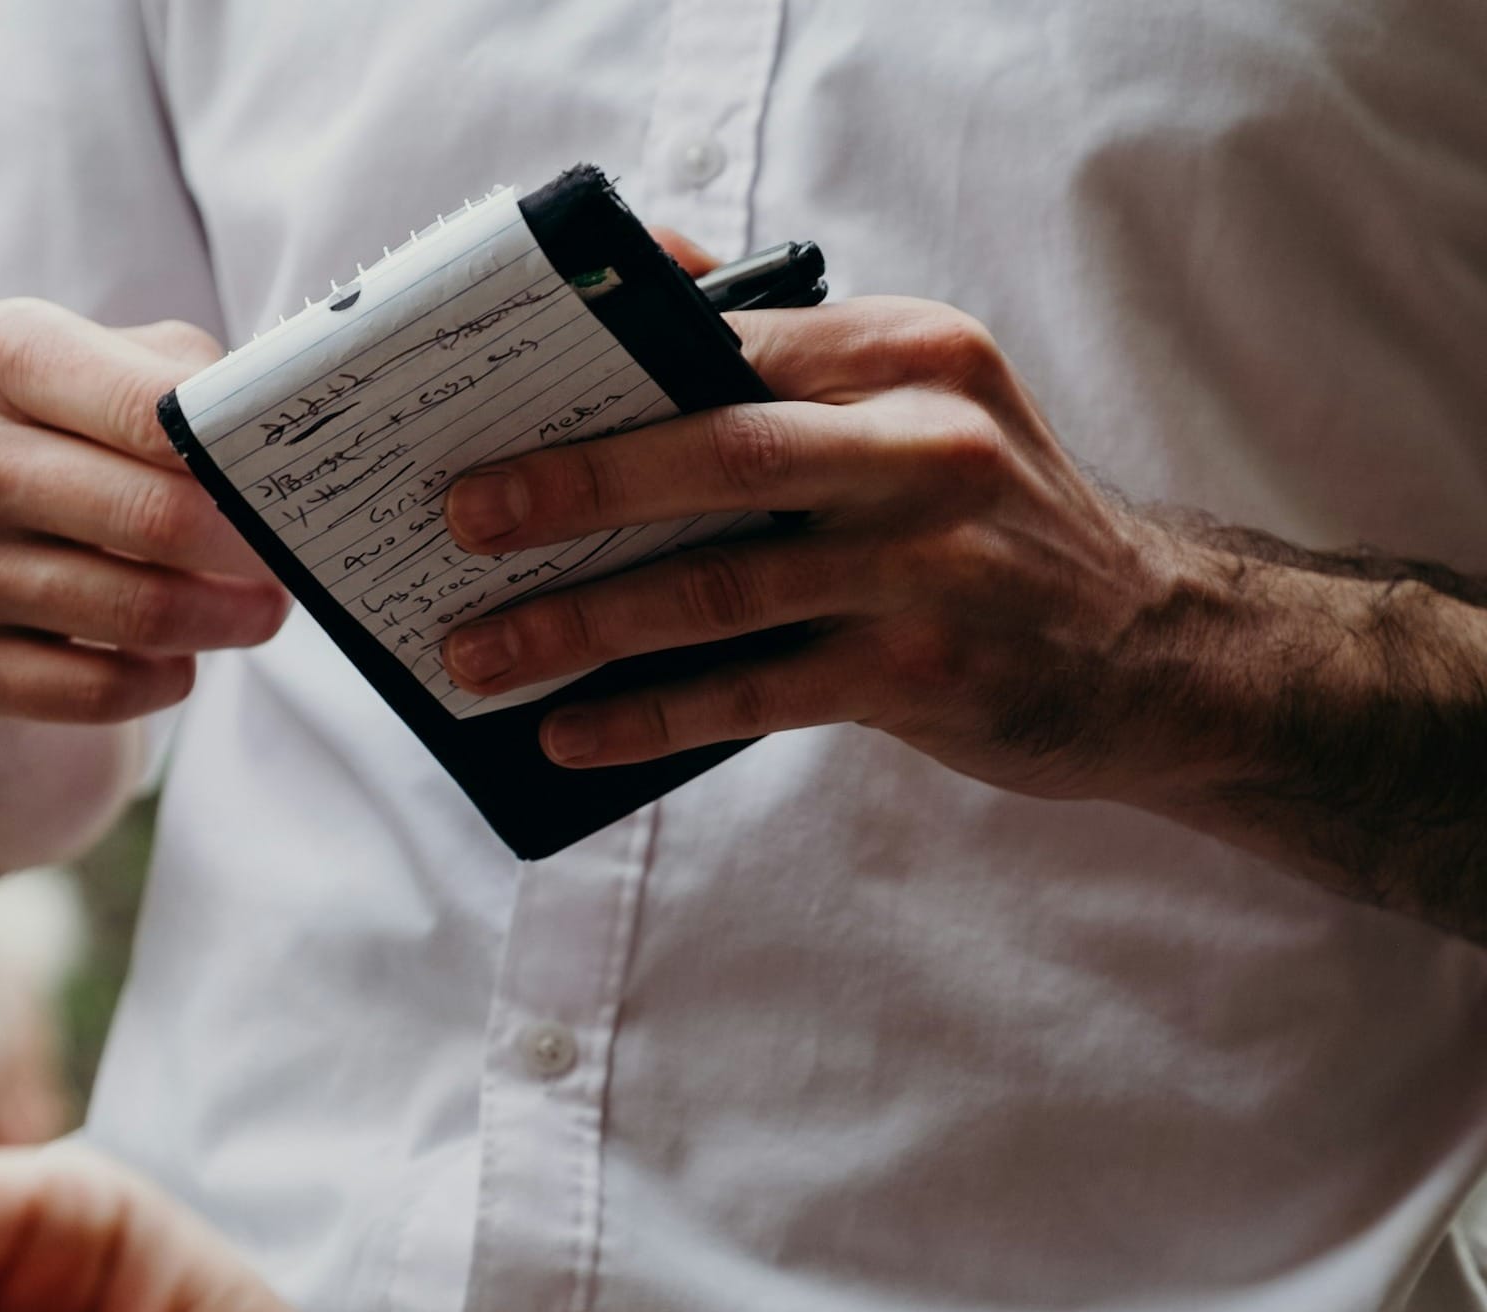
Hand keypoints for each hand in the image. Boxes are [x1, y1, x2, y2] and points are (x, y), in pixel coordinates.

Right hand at [0, 302, 288, 726]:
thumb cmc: (54, 434)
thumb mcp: (104, 365)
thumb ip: (191, 383)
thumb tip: (283, 433)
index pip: (156, 411)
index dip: (243, 460)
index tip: (292, 489)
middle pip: (157, 521)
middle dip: (251, 553)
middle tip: (294, 565)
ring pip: (138, 615)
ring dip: (224, 622)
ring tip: (260, 612)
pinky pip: (97, 692)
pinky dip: (162, 681)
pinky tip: (179, 661)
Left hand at [438, 296, 1197, 796]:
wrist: (1154, 650)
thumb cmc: (1000, 525)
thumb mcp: (927, 405)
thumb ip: (795, 356)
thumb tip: (649, 280)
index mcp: (909, 356)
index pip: (727, 343)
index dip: (597, 373)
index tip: (487, 407)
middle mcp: (924, 446)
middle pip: (715, 454)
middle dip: (570, 487)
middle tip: (456, 518)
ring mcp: (929, 566)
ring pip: (718, 590)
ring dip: (581, 625)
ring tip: (481, 654)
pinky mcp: (922, 676)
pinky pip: (752, 694)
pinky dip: (650, 715)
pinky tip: (572, 733)